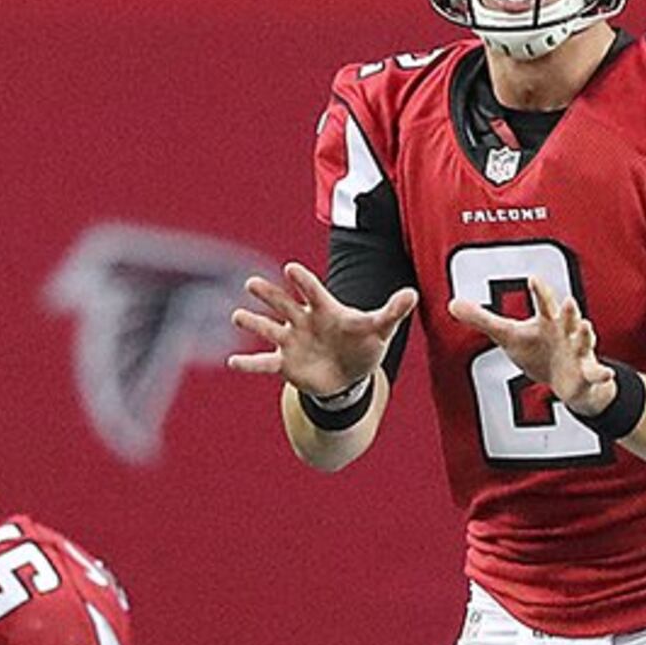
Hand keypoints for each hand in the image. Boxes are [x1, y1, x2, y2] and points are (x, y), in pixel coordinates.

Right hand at [228, 262, 418, 403]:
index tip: (290, 269)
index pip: (312, 291)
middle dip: (268, 295)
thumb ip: (392, 311)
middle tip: (251, 284)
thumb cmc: (363, 345)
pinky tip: (232, 362)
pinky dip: (249, 363)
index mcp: (325, 308)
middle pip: (283, 304)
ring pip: (268, 329)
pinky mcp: (285, 363)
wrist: (350, 375)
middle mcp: (303, 320)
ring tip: (237, 316)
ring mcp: (291, 341)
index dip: (302, 281)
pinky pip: (264, 362)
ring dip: (253, 322)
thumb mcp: (380, 328)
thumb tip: (412, 293)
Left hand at [449, 282, 613, 417]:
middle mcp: (566, 332)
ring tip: (585, 327)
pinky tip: (605, 374)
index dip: (541, 291)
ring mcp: (578, 352)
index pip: (544, 303)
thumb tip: (451, 303)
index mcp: (548, 321)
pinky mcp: (587, 374)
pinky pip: (596, 374)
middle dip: (568, 311)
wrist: (566, 380)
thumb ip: (483, 319)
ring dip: (585, 335)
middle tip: (567, 301)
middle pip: (567, 319)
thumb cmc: (538, 351)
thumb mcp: (508, 336)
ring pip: (583, 341)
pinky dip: (601, 374)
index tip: (534, 278)